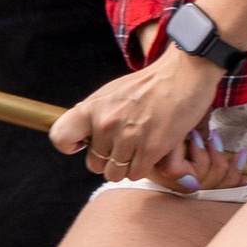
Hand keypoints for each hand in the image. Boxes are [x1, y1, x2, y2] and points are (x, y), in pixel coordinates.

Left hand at [53, 49, 241, 191]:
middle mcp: (106, 123)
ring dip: (126, 165)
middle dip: (108, 157)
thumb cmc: (150, 83)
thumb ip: (96, 113)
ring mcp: (128, 137)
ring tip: (139, 145)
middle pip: (94, 164)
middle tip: (125, 140)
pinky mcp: (151, 149)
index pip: (61, 137)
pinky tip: (152, 148)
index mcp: (93, 107)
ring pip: (115, 173)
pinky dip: (144, 166)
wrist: (185, 73)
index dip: (70, 145)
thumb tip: (81, 136)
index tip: (83, 145)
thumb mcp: (113, 92)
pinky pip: (136, 173)